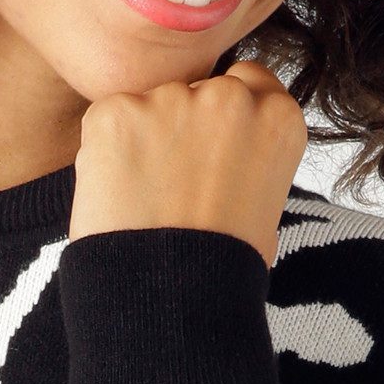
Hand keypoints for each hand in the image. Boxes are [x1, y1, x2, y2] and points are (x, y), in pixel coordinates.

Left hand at [68, 60, 306, 265]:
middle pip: (196, 89)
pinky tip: (117, 195)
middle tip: (170, 185)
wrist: (171, 301)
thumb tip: (223, 148)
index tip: (210, 148)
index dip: (225, 116)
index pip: (250, 82)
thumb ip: (249, 156)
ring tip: (143, 200)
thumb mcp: (263, 205)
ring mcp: (172, 100)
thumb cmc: (221, 267)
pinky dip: (105, 152)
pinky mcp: (117, 111)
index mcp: (278, 118)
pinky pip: (107, 122)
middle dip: (181, 126)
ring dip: (141, 140)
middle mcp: (230, 97)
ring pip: (149, 106)